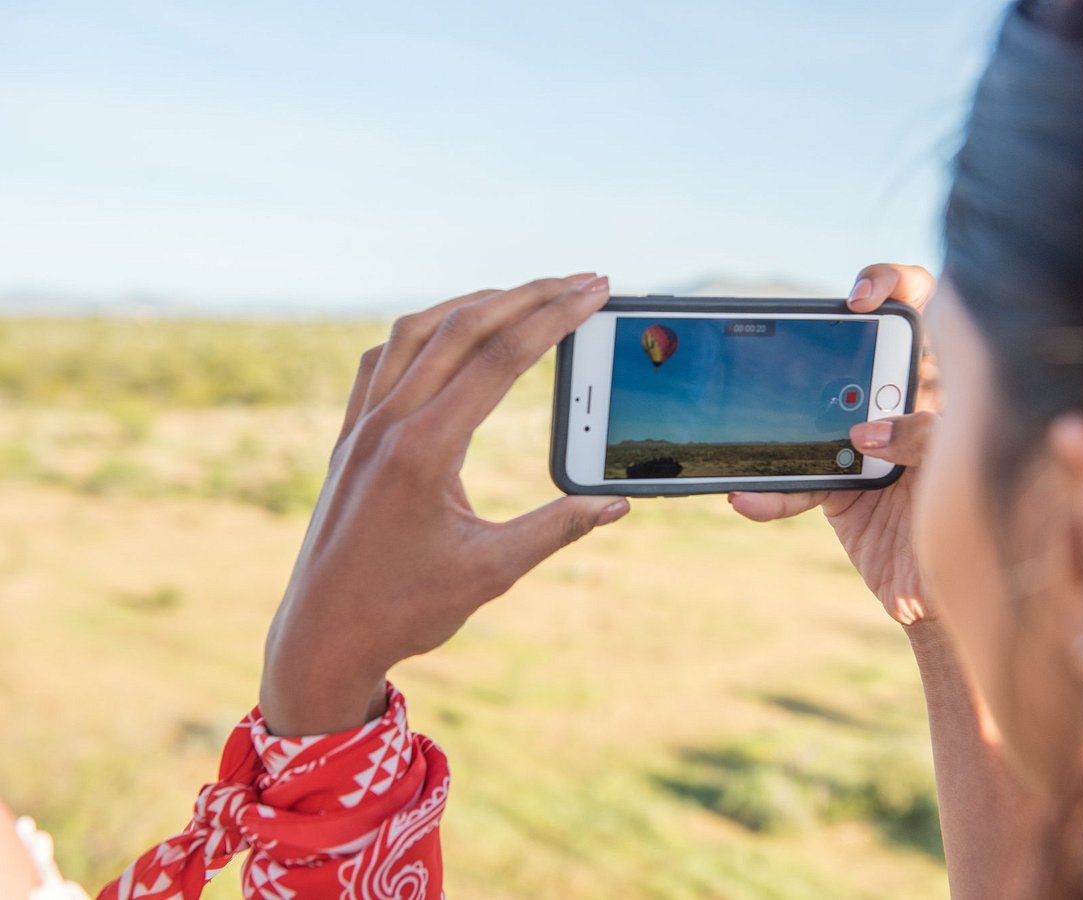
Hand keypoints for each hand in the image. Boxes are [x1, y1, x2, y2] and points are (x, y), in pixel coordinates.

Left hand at [259, 275, 630, 735]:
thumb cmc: (404, 610)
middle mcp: (388, 423)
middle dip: (529, 296)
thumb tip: (614, 504)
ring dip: (475, 304)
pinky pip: (383, 358)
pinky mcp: (350, 437)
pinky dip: (425, 331)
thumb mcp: (492, 572)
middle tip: (581, 280)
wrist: (321, 637)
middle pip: (463, 328)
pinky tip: (449, 334)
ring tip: (526, 296)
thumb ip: (557, 528)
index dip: (555, 318)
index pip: (500, 358)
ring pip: (418, 332)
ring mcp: (362, 426)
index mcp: (424, 449)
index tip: (595, 290)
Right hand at [728, 264, 938, 626]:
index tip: (863, 299)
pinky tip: (750, 501)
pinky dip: (771, 495)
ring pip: (816, 415)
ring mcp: (866, 446)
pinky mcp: (838, 488)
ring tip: (767, 435)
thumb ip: (926, 440)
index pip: (931, 312)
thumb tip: (865, 432)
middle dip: (828, 344)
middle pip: (859, 352)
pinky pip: (797, 482)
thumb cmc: (986, 530)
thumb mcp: (966, 475)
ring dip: (787, 425)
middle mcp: (905, 406)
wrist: (955, 602)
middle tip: (806, 346)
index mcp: (951, 386)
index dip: (896, 286)